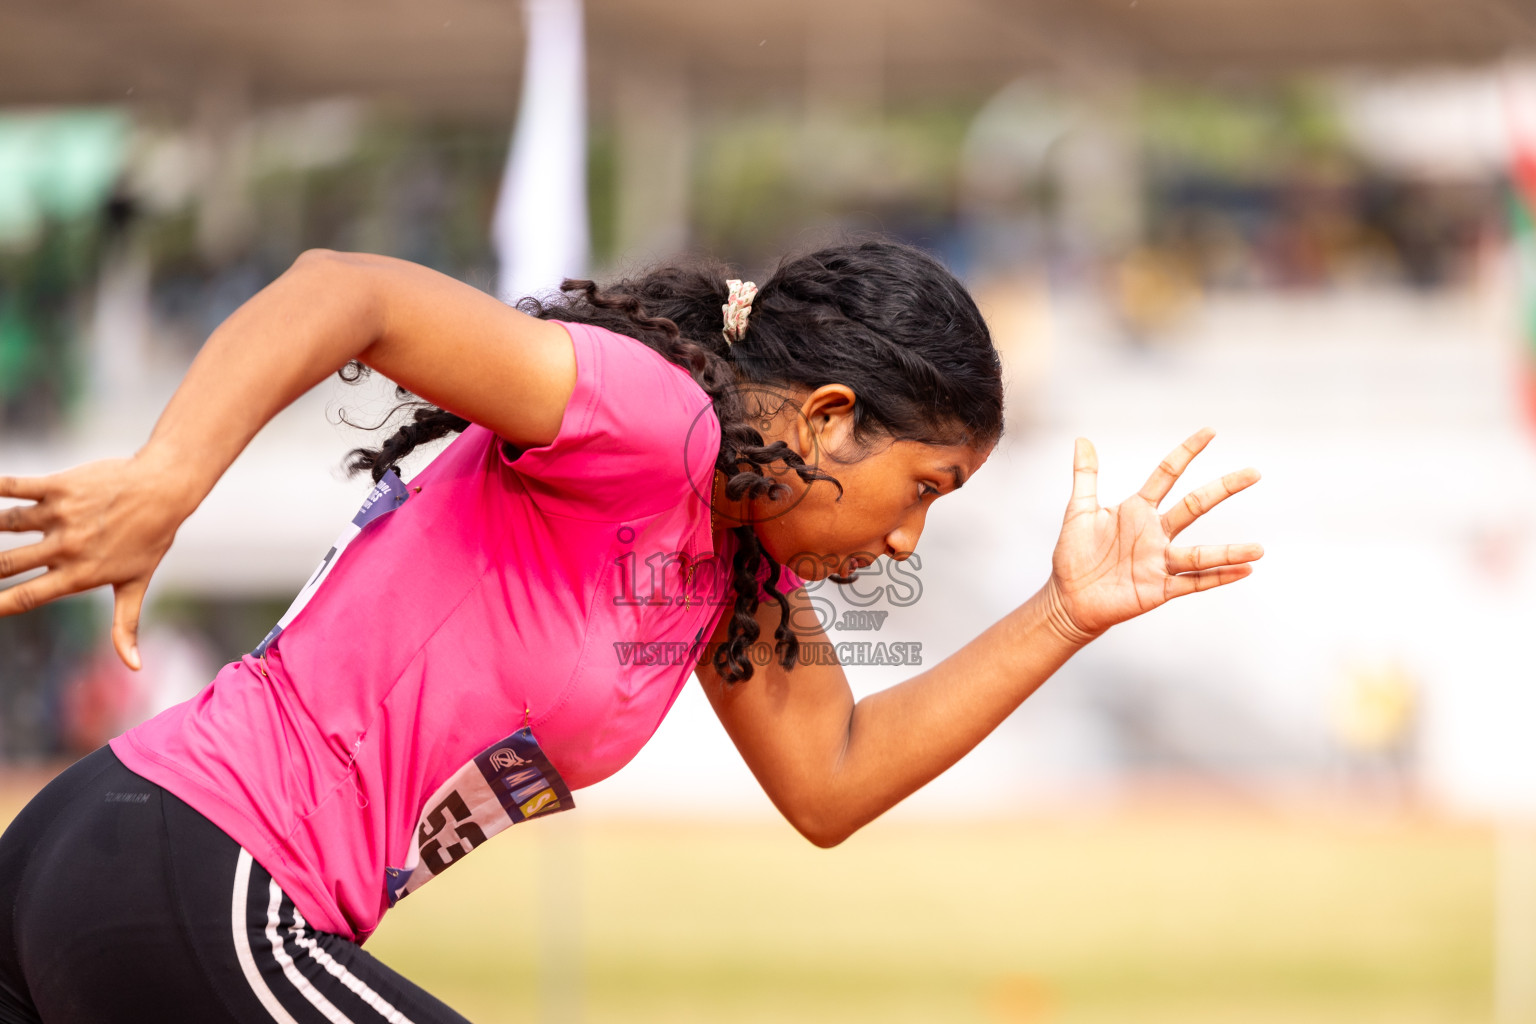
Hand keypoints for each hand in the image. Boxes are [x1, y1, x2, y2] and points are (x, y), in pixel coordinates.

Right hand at [0, 456, 189, 670]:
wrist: (164, 492)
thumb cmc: (150, 540)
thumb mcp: (137, 584)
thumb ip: (125, 625)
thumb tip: (134, 666)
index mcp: (80, 574)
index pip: (29, 596)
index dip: (0, 605)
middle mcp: (66, 547)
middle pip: (7, 562)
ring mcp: (61, 516)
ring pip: (7, 524)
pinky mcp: (60, 487)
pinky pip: (16, 487)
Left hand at [1045, 428, 1261, 641]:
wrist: (1068, 597)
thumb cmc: (1075, 554)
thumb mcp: (1079, 510)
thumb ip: (1085, 475)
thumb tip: (1082, 439)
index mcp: (1137, 510)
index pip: (1167, 475)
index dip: (1187, 453)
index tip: (1210, 432)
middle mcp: (1155, 533)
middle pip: (1194, 506)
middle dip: (1223, 489)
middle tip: (1253, 473)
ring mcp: (1159, 561)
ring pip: (1200, 553)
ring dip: (1229, 552)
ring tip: (1260, 550)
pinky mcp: (1158, 589)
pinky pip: (1193, 583)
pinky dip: (1218, 578)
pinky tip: (1244, 572)